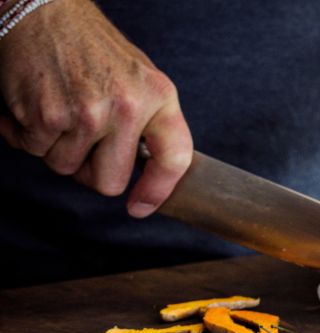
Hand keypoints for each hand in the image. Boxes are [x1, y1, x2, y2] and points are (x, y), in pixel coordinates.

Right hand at [0, 0, 191, 216]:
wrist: (43, 9)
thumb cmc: (92, 49)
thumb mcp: (139, 80)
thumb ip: (148, 124)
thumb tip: (149, 174)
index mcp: (159, 97)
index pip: (174, 158)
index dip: (158, 190)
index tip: (141, 206)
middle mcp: (127, 107)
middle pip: (109, 182)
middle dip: (90, 172)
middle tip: (83, 143)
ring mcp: (87, 113)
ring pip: (66, 168)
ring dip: (56, 148)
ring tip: (59, 110)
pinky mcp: (47, 115)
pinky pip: (35, 151)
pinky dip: (26, 135)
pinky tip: (34, 105)